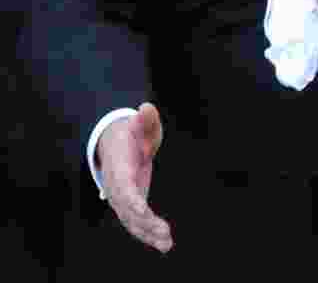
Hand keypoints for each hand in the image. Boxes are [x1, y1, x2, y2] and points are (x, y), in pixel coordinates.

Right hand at [96, 102, 172, 252]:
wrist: (116, 144)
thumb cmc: (131, 134)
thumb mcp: (139, 124)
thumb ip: (146, 120)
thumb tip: (146, 107)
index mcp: (119, 168)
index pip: (122, 186)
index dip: (130, 198)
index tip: (141, 210)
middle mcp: (117, 187)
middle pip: (128, 209)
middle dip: (145, 222)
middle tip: (165, 233)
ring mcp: (122, 198)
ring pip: (132, 222)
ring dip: (148, 234)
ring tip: (167, 245)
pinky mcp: (130, 205)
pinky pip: (137, 224)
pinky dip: (148, 235)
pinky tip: (165, 245)